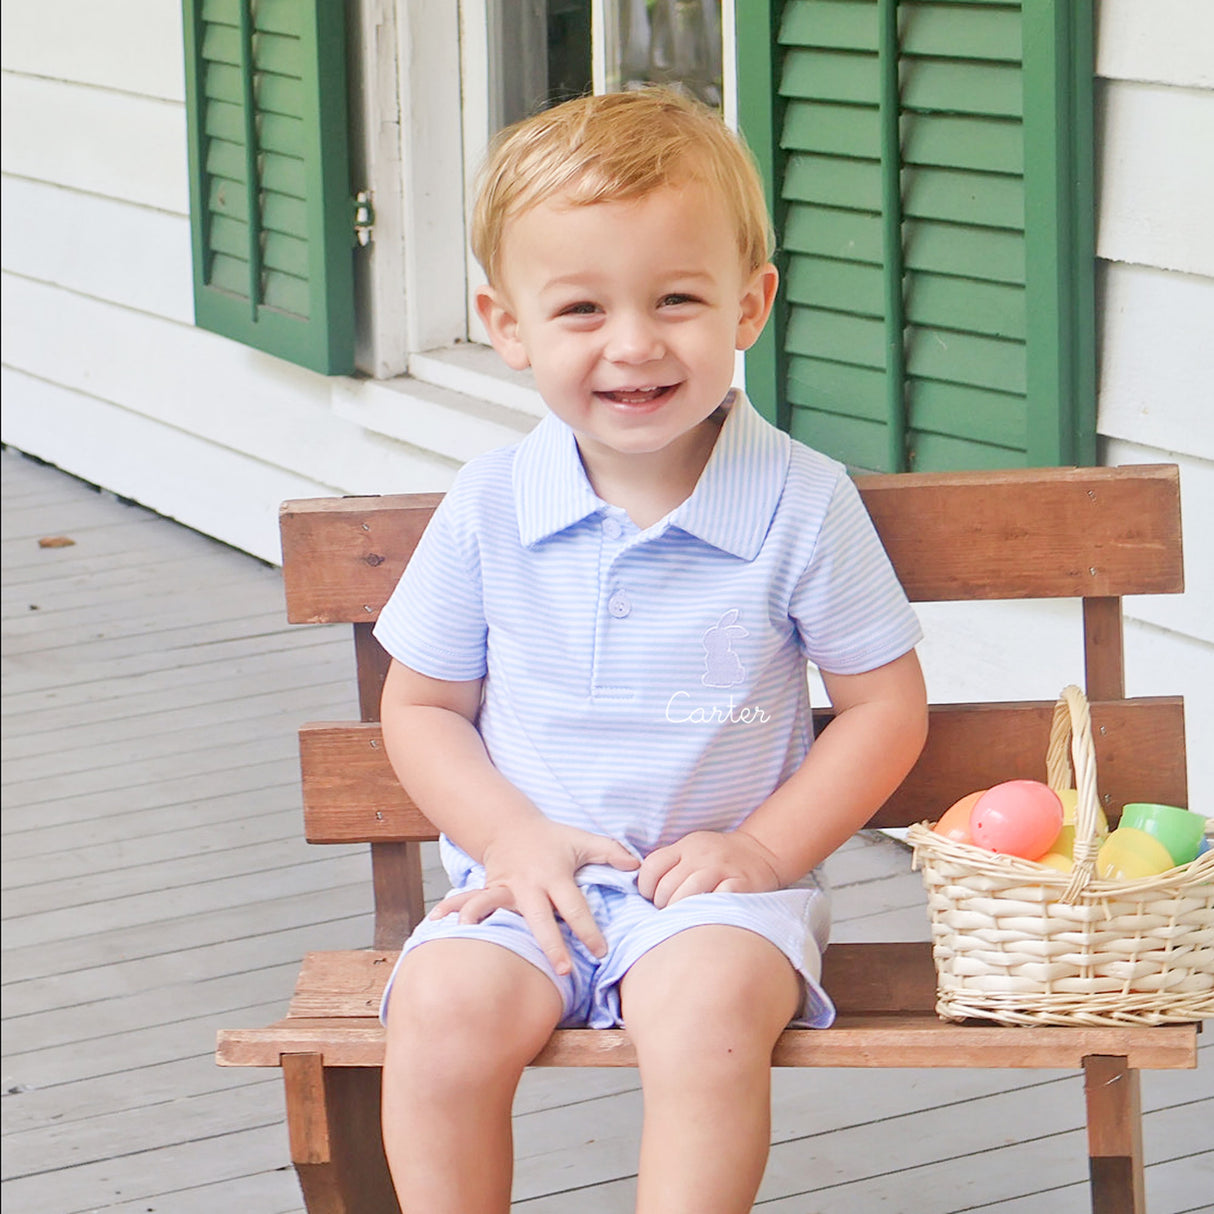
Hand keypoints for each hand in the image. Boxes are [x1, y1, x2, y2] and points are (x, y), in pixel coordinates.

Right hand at [430, 818, 638, 975]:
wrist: (509, 826)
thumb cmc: (551, 838)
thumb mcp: (582, 840)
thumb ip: (611, 852)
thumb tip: (638, 867)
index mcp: (554, 875)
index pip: (575, 906)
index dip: (588, 929)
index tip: (600, 950)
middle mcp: (528, 884)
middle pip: (540, 918)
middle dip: (551, 944)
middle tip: (564, 969)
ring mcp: (505, 888)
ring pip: (495, 906)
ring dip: (486, 921)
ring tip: (478, 941)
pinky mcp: (489, 890)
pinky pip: (471, 902)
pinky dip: (454, 910)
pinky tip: (436, 923)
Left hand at [637, 830, 783, 908]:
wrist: (761, 852)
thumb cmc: (718, 859)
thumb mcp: (692, 850)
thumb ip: (670, 864)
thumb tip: (643, 890)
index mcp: (686, 846)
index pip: (652, 866)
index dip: (645, 887)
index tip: (650, 898)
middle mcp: (702, 855)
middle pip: (668, 886)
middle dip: (662, 905)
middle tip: (668, 912)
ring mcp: (722, 868)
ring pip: (689, 894)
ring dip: (681, 911)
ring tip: (683, 916)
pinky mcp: (741, 883)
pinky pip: (718, 899)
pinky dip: (709, 909)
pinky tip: (706, 914)